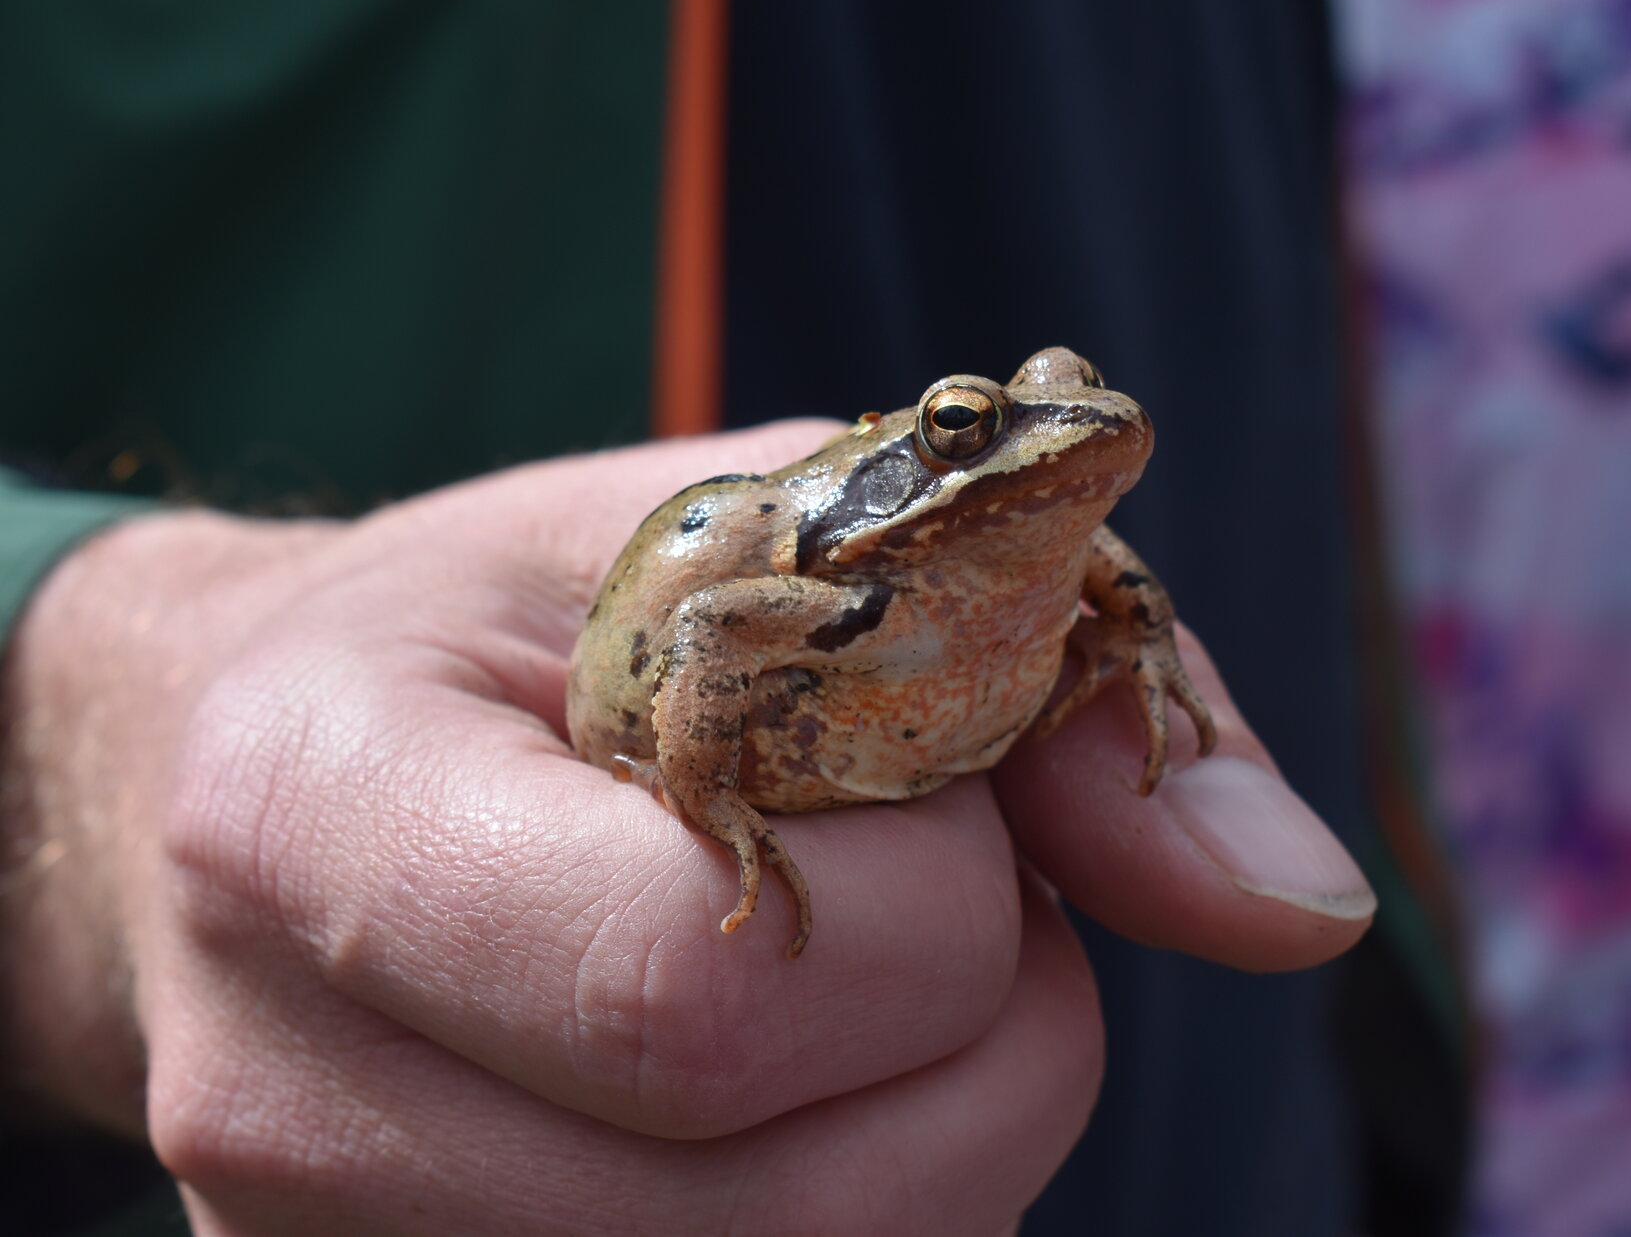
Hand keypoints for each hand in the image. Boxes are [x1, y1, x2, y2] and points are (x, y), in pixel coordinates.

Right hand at [0, 422, 1371, 1234]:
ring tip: (870, 977)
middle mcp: (288, 1089)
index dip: (935, 908)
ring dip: (953, 1134)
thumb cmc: (530, 618)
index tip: (923, 790)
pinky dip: (879, 1204)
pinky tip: (811, 1087)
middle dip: (995, 1041)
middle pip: (795, 1210)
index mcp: (323, 817)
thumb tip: (1303, 909)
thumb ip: (1050, 687)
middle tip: (949, 900)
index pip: (710, 993)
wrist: (248, 756)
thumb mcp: (775, 539)